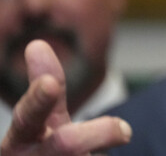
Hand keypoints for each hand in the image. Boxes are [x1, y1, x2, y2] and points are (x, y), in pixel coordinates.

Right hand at [0, 40, 131, 155]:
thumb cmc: (42, 154)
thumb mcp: (43, 123)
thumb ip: (45, 90)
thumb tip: (36, 44)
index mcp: (18, 142)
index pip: (27, 118)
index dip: (38, 102)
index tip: (51, 83)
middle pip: (64, 146)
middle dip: (92, 137)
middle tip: (123, 130)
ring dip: (104, 142)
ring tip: (123, 133)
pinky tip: (109, 152)